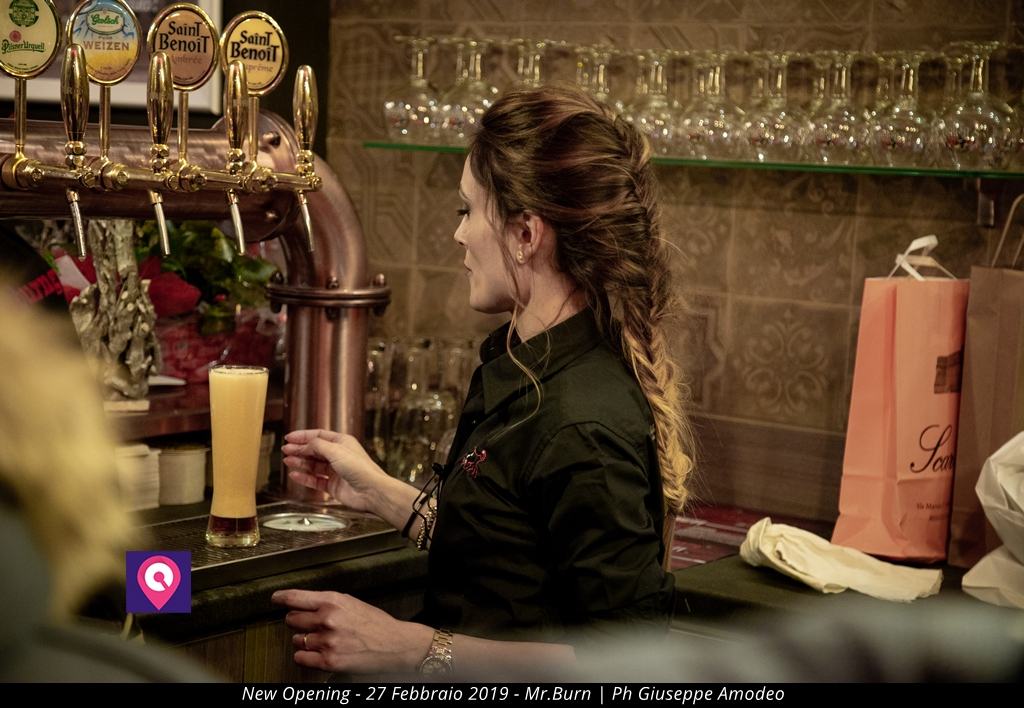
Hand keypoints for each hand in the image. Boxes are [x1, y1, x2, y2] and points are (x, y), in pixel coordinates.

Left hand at [272, 589, 432, 673]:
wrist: (395, 644)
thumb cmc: (376, 623)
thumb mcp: (352, 603)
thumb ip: (328, 603)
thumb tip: (305, 605)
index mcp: (333, 601)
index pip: (296, 598)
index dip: (281, 598)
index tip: (275, 599)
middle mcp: (327, 620)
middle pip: (291, 619)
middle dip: (297, 621)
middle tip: (307, 624)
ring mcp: (327, 641)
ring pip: (296, 640)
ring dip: (304, 640)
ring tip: (320, 639)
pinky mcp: (329, 661)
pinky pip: (301, 657)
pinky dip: (305, 655)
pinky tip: (316, 652)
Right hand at [281, 429, 389, 513]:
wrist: (371, 491)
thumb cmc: (361, 469)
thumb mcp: (335, 450)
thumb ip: (316, 446)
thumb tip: (303, 445)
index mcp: (342, 442)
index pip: (318, 436)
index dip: (303, 436)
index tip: (289, 438)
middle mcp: (338, 456)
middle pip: (314, 450)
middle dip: (299, 449)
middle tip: (285, 450)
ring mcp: (335, 471)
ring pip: (313, 465)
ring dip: (300, 463)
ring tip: (287, 461)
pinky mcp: (333, 486)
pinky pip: (315, 480)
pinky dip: (304, 478)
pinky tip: (295, 475)